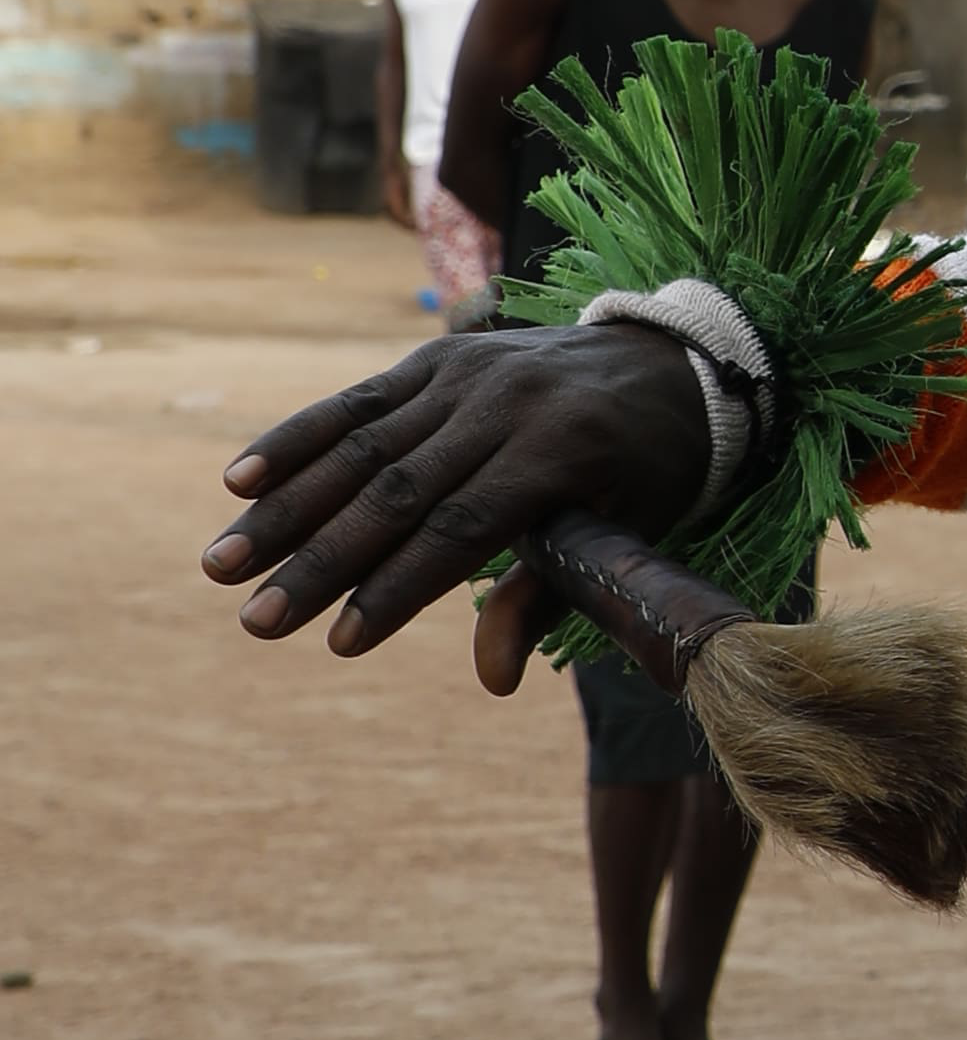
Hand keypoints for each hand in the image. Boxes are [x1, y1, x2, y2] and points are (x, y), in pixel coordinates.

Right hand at [204, 328, 713, 656]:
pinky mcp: (436, 358)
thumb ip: (546, 595)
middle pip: (395, 493)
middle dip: (319, 561)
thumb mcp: (626, 534)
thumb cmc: (650, 470)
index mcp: (559, 451)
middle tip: (254, 619)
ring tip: (223, 563)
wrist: (670, 361)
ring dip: (285, 508)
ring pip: (361, 447)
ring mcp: (464, 374)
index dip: (397, 588)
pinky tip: (238, 480)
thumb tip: (494, 681)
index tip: (339, 642)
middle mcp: (503, 406)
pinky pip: (356, 400)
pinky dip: (296, 439)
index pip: (460, 530)